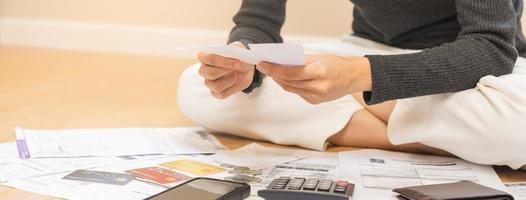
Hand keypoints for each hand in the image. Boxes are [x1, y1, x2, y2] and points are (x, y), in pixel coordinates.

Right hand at [197, 42, 254, 98]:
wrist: (243, 67)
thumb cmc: (237, 57)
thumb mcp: (240, 53)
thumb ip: (239, 58)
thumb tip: (239, 66)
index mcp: (204, 56)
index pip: (210, 58)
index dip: (225, 62)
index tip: (238, 63)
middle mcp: (203, 70)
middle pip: (210, 73)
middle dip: (226, 71)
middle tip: (237, 68)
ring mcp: (208, 82)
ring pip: (216, 86)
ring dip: (230, 80)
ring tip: (235, 74)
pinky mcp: (214, 92)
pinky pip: (222, 94)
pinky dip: (232, 88)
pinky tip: (235, 81)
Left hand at [256, 54, 371, 103]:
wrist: (353, 77)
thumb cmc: (336, 64)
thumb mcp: (319, 57)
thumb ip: (300, 61)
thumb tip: (280, 62)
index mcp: (319, 72)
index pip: (290, 72)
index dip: (274, 69)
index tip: (263, 63)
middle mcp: (318, 87)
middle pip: (288, 82)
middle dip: (274, 74)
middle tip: (263, 66)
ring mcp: (317, 96)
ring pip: (291, 89)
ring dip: (279, 80)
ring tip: (270, 72)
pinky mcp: (315, 101)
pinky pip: (297, 93)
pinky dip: (289, 85)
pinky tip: (283, 79)